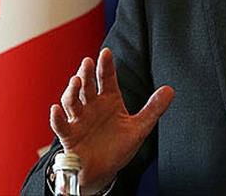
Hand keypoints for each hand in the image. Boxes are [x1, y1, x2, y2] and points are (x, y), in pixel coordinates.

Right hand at [50, 48, 173, 192]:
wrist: (103, 172)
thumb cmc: (118, 147)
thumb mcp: (139, 128)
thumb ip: (153, 108)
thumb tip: (170, 90)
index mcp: (109, 100)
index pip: (106, 78)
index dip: (105, 65)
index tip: (106, 53)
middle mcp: (92, 106)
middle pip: (87, 85)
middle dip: (86, 74)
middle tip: (88, 62)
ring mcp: (79, 119)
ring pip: (71, 101)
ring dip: (72, 91)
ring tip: (75, 81)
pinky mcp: (70, 135)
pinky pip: (61, 125)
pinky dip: (56, 118)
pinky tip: (55, 109)